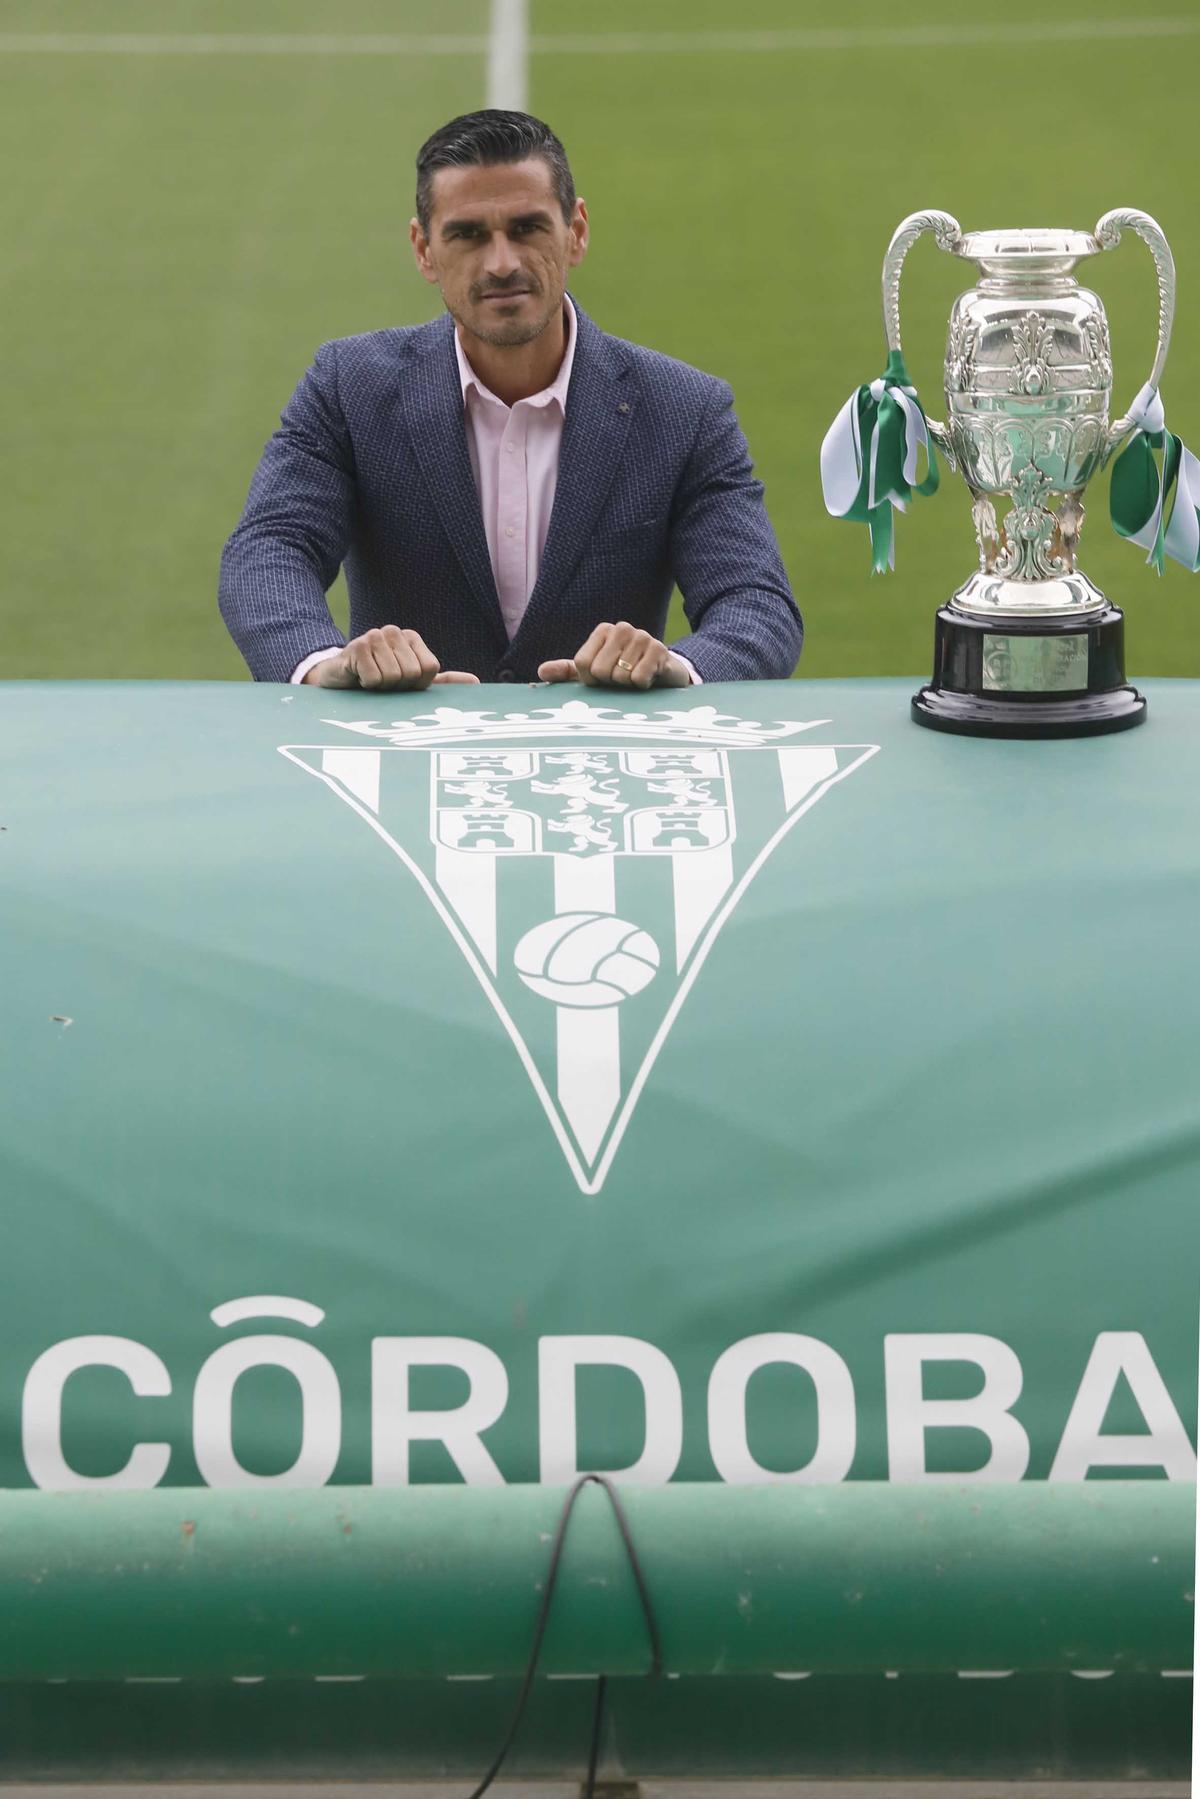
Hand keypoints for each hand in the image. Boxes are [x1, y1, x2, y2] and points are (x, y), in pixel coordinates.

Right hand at [302, 626, 479, 689]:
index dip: (415, 684)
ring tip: (370, 679)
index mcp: (412, 639)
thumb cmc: (380, 681)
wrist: (340, 679)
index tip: (401, 682)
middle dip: (397, 687)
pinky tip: (359, 677)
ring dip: (380, 687)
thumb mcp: (413, 683)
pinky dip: (366, 685)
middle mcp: (395, 632)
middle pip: (411, 674)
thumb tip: (476, 682)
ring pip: (392, 677)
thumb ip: (444, 682)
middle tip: (383, 683)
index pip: (429, 669)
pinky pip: (374, 678)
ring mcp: (374, 636)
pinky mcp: (356, 646)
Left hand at [538, 622, 691, 689]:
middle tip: (623, 678)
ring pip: (620, 677)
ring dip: (628, 686)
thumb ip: (567, 672)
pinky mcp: (660, 649)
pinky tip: (650, 678)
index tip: (604, 678)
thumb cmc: (624, 674)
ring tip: (637, 676)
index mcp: (602, 631)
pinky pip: (639, 678)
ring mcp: (642, 636)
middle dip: (611, 683)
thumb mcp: (594, 674)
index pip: (582, 664)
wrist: (664, 675)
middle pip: (600, 671)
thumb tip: (541, 672)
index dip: (592, 680)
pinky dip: (643, 686)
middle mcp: (621, 628)